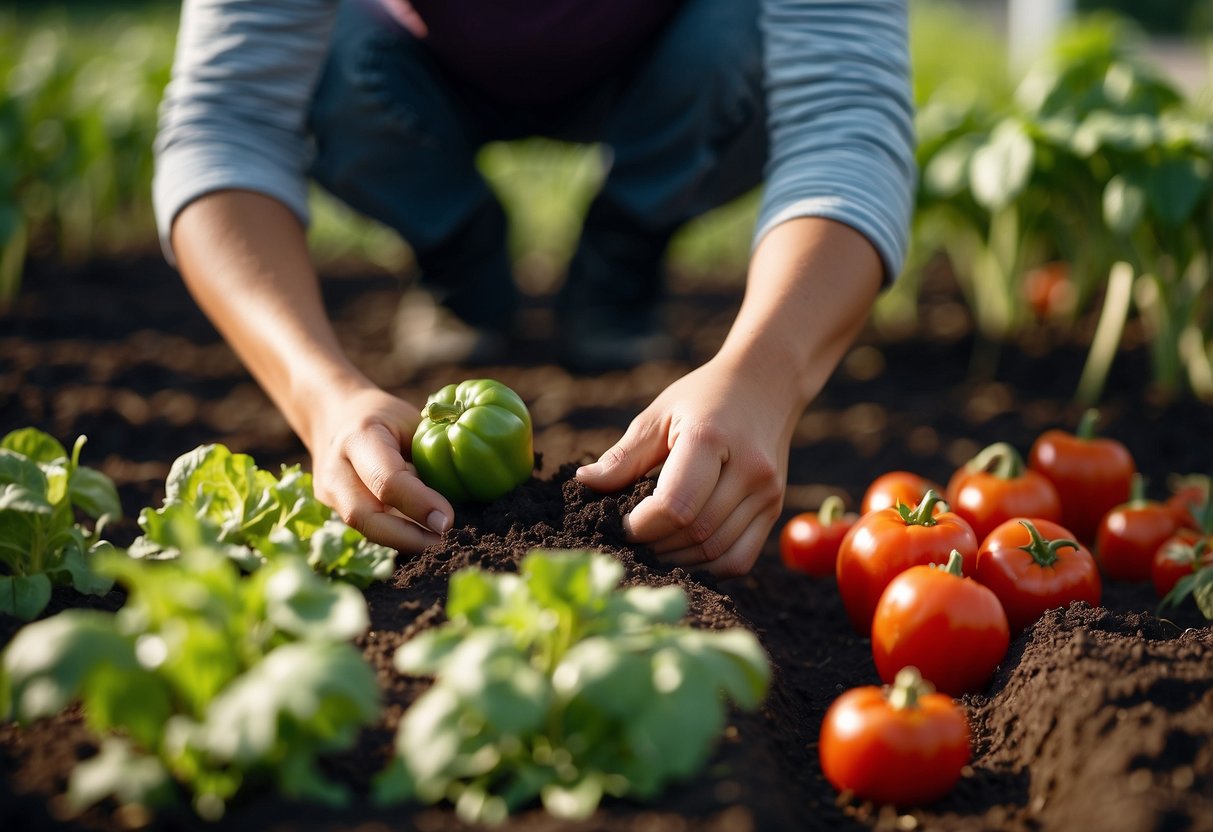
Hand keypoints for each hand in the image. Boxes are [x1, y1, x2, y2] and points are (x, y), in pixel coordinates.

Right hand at [306, 386, 453, 551]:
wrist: (335, 415)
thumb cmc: (385, 417)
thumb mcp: (410, 423)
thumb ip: (425, 456)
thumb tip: (461, 497)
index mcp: (359, 437)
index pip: (386, 480)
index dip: (419, 504)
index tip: (448, 520)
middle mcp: (336, 469)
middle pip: (365, 517)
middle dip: (408, 537)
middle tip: (446, 541)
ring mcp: (329, 492)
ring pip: (365, 529)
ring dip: (404, 541)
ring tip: (438, 542)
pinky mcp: (334, 508)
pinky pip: (368, 528)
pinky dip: (397, 535)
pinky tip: (422, 536)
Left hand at [576, 354, 798, 577]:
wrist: (767, 384)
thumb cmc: (705, 397)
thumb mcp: (659, 414)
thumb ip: (624, 455)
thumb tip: (585, 484)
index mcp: (712, 439)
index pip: (674, 506)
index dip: (639, 526)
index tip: (618, 524)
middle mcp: (749, 469)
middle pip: (695, 533)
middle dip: (654, 546)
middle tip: (629, 542)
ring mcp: (767, 493)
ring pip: (716, 553)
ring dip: (677, 561)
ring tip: (651, 549)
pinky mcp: (774, 510)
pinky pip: (739, 559)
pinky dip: (708, 568)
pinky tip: (683, 556)